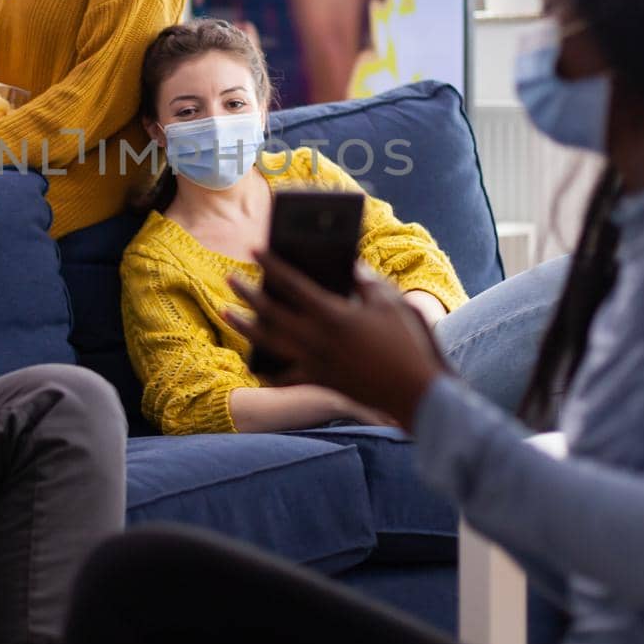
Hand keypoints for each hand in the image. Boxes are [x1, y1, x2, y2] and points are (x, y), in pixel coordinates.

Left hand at [226, 253, 444, 429]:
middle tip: (231, 279)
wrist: (416, 392)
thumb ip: (367, 282)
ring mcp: (316, 363)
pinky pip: (285, 378)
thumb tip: (350, 267)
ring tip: (227, 314)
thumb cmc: (408, 343)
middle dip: (249, 294)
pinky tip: (255, 363)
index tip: (255, 250)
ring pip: (269, 344)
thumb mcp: (391, 303)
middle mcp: (318, 339)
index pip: (293, 285)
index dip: (273, 266)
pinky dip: (267, 371)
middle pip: (272, 313)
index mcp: (333, 314)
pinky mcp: (321, 381)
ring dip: (245, 327)